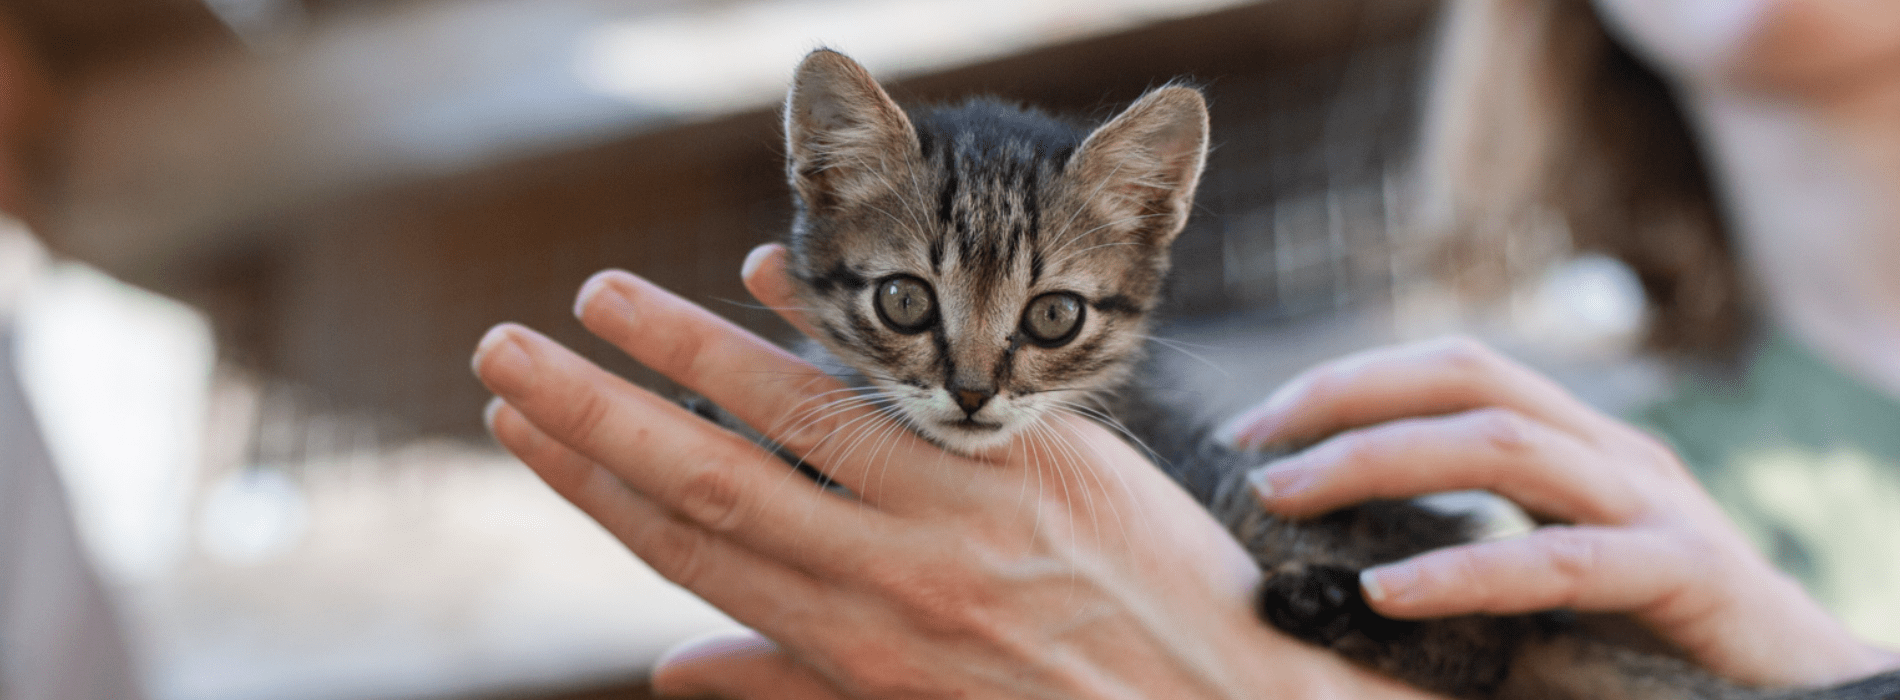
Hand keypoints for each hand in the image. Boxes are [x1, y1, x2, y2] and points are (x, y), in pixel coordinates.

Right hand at [473, 244, 1446, 699]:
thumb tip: (668, 677)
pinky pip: (914, 383)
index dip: (589, 489)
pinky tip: (769, 276)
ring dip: (688, 347)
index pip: (685, 551)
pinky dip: (837, 327)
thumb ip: (787, 686)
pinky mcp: (1033, 458)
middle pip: (706, 478)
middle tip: (504, 347)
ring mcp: (961, 511)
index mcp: (850, 645)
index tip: (520, 431)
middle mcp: (889, 576)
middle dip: (595, 413)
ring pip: (797, 415)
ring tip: (600, 296)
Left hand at [1226, 338, 1899, 687]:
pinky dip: (1467, 570)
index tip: (1254, 427)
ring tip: (1287, 500)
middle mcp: (1610, 453)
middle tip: (1251, 451)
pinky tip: (1389, 591)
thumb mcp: (1547, 580)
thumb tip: (1334, 565)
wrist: (1805, 691)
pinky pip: (1564, 562)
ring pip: (1504, 445)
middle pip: (1465, 381)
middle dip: (1344, 402)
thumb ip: (1466, 552)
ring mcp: (1653, 504)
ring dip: (1378, 463)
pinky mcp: (1687, 574)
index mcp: (1574, 445)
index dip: (1347, 383)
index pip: (1449, 371)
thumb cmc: (1658, 641)